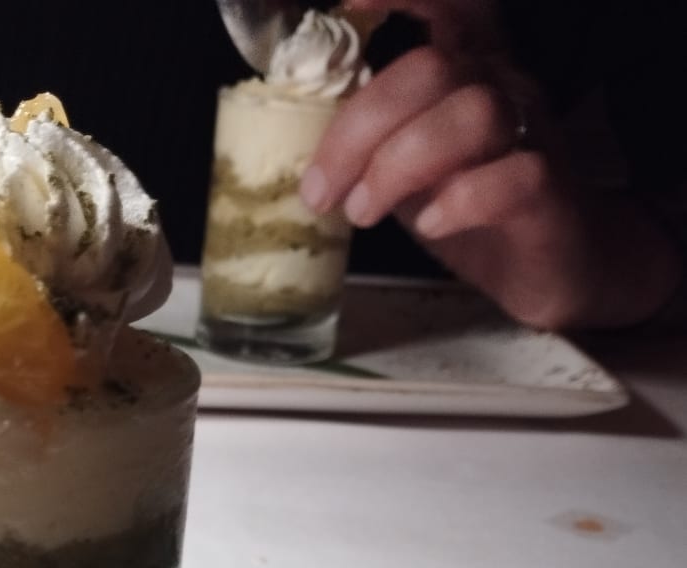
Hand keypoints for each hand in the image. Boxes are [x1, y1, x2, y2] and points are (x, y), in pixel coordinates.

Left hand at [300, 1, 682, 328]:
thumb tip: (297, 147)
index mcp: (465, 68)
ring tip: (362, 212)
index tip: (344, 6)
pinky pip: (512, 176)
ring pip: (471, 114)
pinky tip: (432, 225)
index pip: (443, 4)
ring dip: (399, 165)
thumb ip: (368, 144)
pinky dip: (461, 200)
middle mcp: (502, 85)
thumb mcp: (406, 168)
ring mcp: (531, 133)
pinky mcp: (548, 189)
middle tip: (321, 190)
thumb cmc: (471, 208)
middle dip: (360, 128)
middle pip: (432, 68)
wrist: (547, 264)